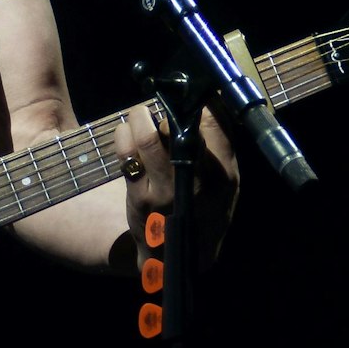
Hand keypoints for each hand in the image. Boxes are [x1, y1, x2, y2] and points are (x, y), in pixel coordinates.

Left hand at [113, 103, 240, 271]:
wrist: (175, 257)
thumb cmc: (201, 208)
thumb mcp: (223, 183)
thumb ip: (220, 145)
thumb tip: (210, 99)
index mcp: (225, 174)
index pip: (215, 122)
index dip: (198, 101)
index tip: (187, 91)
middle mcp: (199, 182)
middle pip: (180, 127)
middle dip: (167, 109)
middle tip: (161, 106)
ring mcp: (168, 190)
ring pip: (149, 136)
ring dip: (140, 116)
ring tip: (138, 114)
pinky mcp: (140, 196)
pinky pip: (127, 152)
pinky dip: (123, 133)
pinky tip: (126, 132)